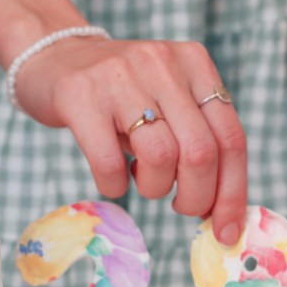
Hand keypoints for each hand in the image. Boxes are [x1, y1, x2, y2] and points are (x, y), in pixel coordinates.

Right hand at [15, 35, 247, 245]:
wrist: (53, 55)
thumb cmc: (120, 96)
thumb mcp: (168, 101)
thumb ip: (198, 139)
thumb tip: (223, 211)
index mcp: (195, 63)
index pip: (231, 138)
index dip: (233, 193)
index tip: (226, 231)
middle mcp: (163, 64)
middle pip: (202, 152)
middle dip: (197, 198)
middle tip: (181, 206)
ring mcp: (120, 77)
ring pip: (162, 157)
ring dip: (156, 189)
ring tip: (143, 182)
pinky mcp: (81, 96)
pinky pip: (110, 162)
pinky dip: (115, 186)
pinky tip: (114, 180)